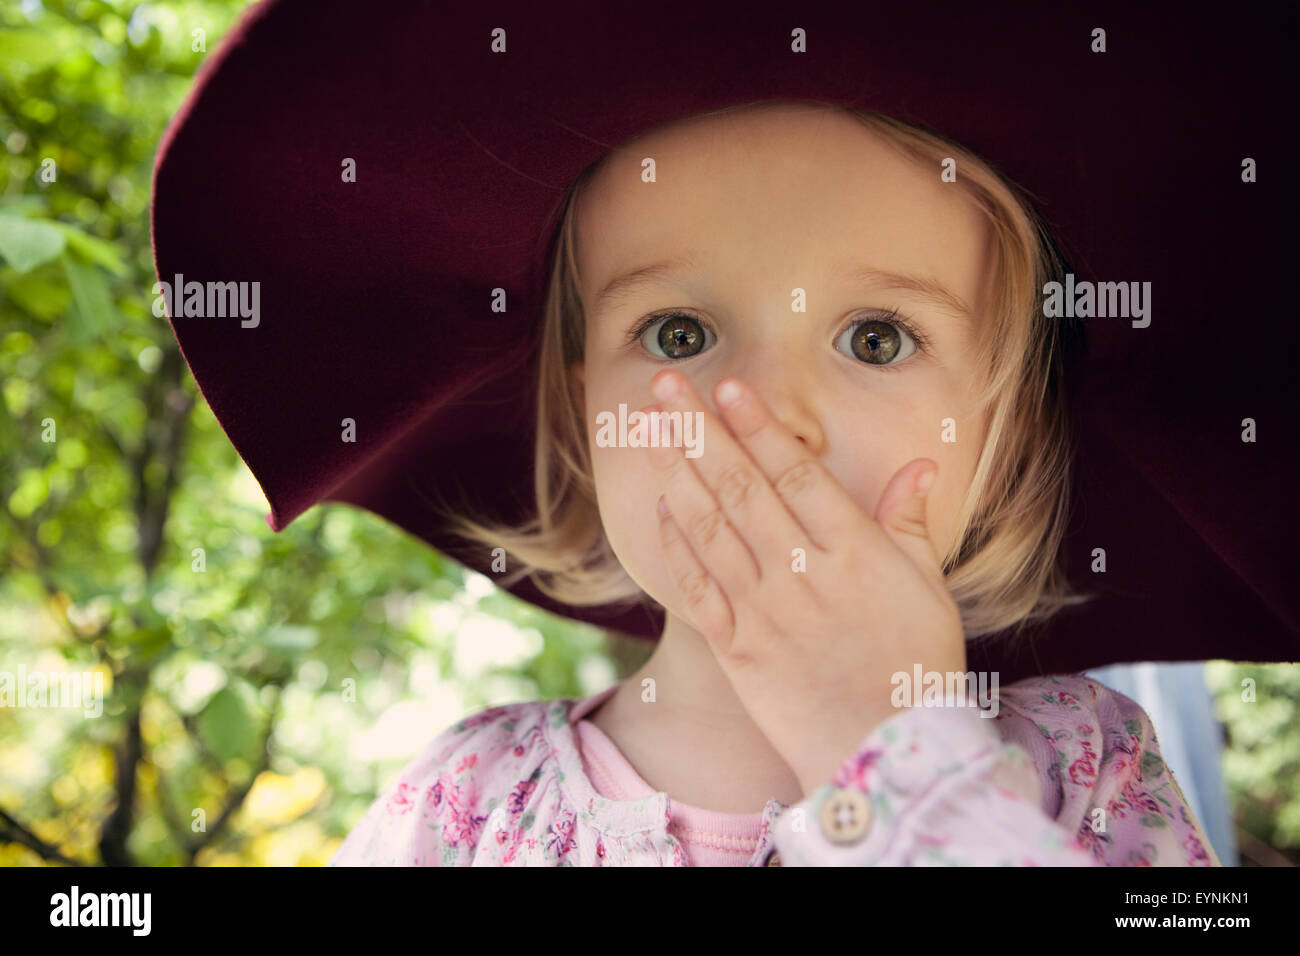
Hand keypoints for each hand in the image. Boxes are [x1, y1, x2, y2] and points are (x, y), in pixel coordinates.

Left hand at [644, 368, 966, 795]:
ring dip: (677, 472)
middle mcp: (800, 573)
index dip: (759, 427)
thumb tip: (917, 467)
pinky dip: (677, 544)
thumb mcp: (929, 590)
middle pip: (740, 487)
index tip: (729, 386)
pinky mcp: (736, 647)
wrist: (883, 755)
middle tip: (666, 385)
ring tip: (652, 429)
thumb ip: (910, 524)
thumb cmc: (916, 669)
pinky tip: (661, 507)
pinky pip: (697, 586)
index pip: (796, 474)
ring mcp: (763, 610)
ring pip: (710, 527)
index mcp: (853, 552)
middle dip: (700, 430)